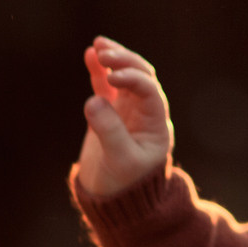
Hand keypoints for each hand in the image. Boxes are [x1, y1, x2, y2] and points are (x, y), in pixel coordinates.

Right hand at [77, 36, 172, 200]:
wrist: (115, 201)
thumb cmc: (124, 185)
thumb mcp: (120, 161)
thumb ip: (110, 132)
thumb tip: (94, 101)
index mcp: (157, 124)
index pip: (150, 91)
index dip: (133, 79)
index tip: (113, 76)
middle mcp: (146, 113)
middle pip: (141, 77)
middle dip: (124, 62)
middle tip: (104, 53)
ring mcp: (128, 111)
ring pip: (125, 77)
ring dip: (114, 60)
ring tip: (98, 45)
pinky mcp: (110, 113)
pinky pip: (106, 86)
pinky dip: (99, 71)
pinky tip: (90, 53)